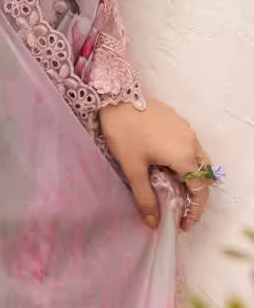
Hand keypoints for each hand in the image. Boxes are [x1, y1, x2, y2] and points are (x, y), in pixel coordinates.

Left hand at [98, 95, 212, 232]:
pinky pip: (189, 145)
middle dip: (195, 195)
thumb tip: (153, 223)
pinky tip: (166, 164)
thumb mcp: (132, 168)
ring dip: (190, 176)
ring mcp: (185, 128)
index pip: (200, 190)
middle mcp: (191, 141)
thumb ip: (145, 197)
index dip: (195, 211)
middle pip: (203, 175)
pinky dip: (185, 160)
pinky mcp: (176, 119)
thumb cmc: (124, 132)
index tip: (183, 224)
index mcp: (184, 156)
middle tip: (180, 208)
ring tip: (173, 188)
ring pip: (198, 158)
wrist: (115, 94)